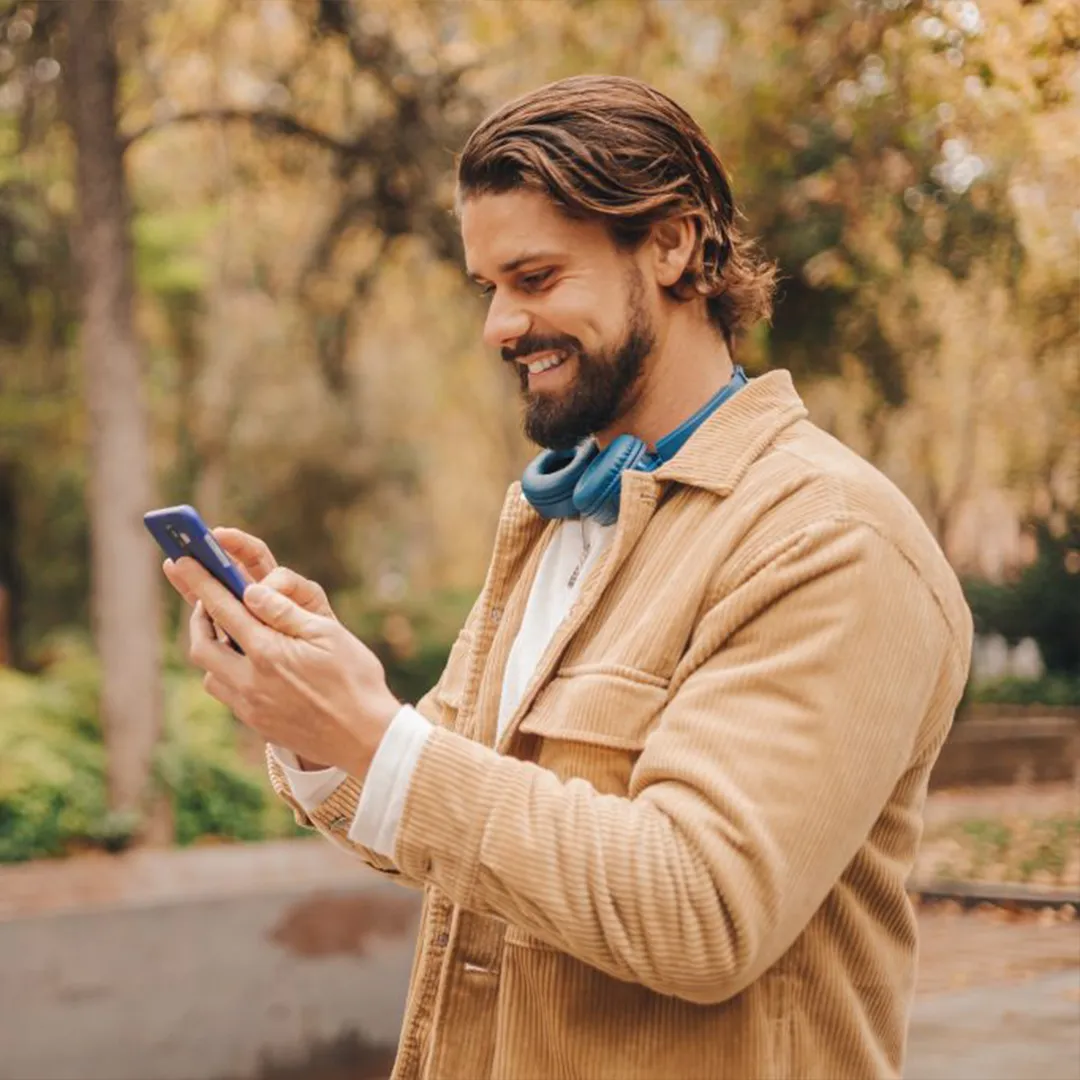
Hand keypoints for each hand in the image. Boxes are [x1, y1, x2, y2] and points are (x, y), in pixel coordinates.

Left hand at [163, 528, 338, 769]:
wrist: (365, 738)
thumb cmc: (355, 680)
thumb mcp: (328, 634)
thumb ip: (286, 612)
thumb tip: (252, 591)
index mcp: (268, 652)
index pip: (223, 608)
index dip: (200, 581)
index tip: (181, 560)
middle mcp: (250, 681)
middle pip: (201, 645)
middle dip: (198, 619)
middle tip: (207, 601)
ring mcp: (251, 706)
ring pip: (210, 673)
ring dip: (212, 650)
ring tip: (230, 634)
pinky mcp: (257, 723)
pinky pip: (227, 694)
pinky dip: (228, 673)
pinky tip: (249, 666)